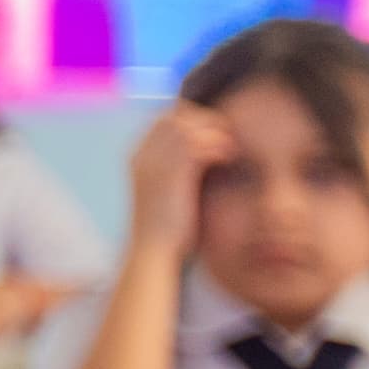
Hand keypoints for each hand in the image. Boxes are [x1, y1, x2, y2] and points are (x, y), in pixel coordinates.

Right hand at [127, 104, 236, 254]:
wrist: (154, 251)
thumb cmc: (166, 230)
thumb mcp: (165, 195)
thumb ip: (176, 173)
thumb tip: (201, 160)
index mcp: (137, 159)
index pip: (163, 120)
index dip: (190, 120)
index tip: (212, 133)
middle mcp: (143, 155)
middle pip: (174, 116)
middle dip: (203, 120)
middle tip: (226, 135)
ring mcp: (156, 161)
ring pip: (187, 125)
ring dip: (213, 131)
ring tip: (230, 146)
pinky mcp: (174, 171)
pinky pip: (198, 142)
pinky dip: (217, 145)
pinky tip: (229, 158)